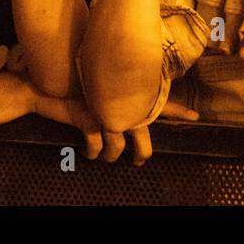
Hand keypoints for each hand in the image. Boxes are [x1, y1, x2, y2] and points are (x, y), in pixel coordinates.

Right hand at [33, 94, 197, 164]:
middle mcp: (120, 101)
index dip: (177, 110)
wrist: (48, 86)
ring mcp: (105, 111)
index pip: (159, 100)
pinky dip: (93, 153)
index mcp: (127, 92)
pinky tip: (89, 154)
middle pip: (141, 133)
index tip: (195, 117)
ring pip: (118, 146)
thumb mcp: (99, 83)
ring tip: (109, 158)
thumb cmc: (75, 83)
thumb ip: (115, 90)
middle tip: (140, 160)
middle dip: (141, 152)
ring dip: (112, 156)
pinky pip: (96, 146)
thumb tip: (128, 101)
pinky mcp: (88, 120)